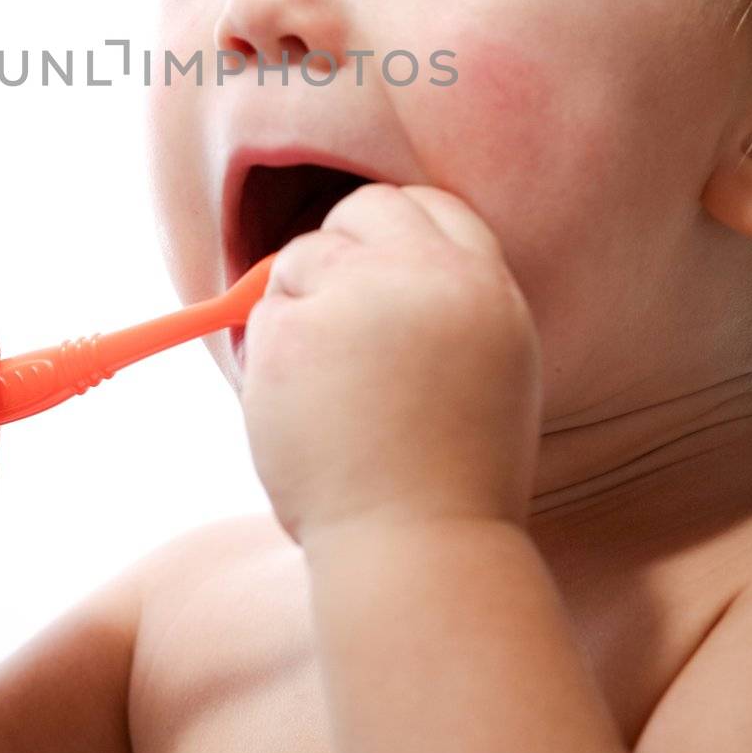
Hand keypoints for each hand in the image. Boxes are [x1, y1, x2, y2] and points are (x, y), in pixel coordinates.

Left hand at [238, 183, 541, 547]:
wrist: (419, 547)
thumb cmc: (453, 480)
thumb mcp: (489, 373)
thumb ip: (443, 308)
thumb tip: (367, 263)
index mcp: (486, 286)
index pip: (432, 205)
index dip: (395, 233)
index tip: (375, 270)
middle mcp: (428, 275)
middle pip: (363, 208)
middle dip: (337, 248)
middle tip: (330, 313)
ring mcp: (359, 296)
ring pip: (299, 257)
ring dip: (297, 307)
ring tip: (328, 391)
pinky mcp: (297, 328)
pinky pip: (262, 313)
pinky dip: (268, 356)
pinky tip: (301, 411)